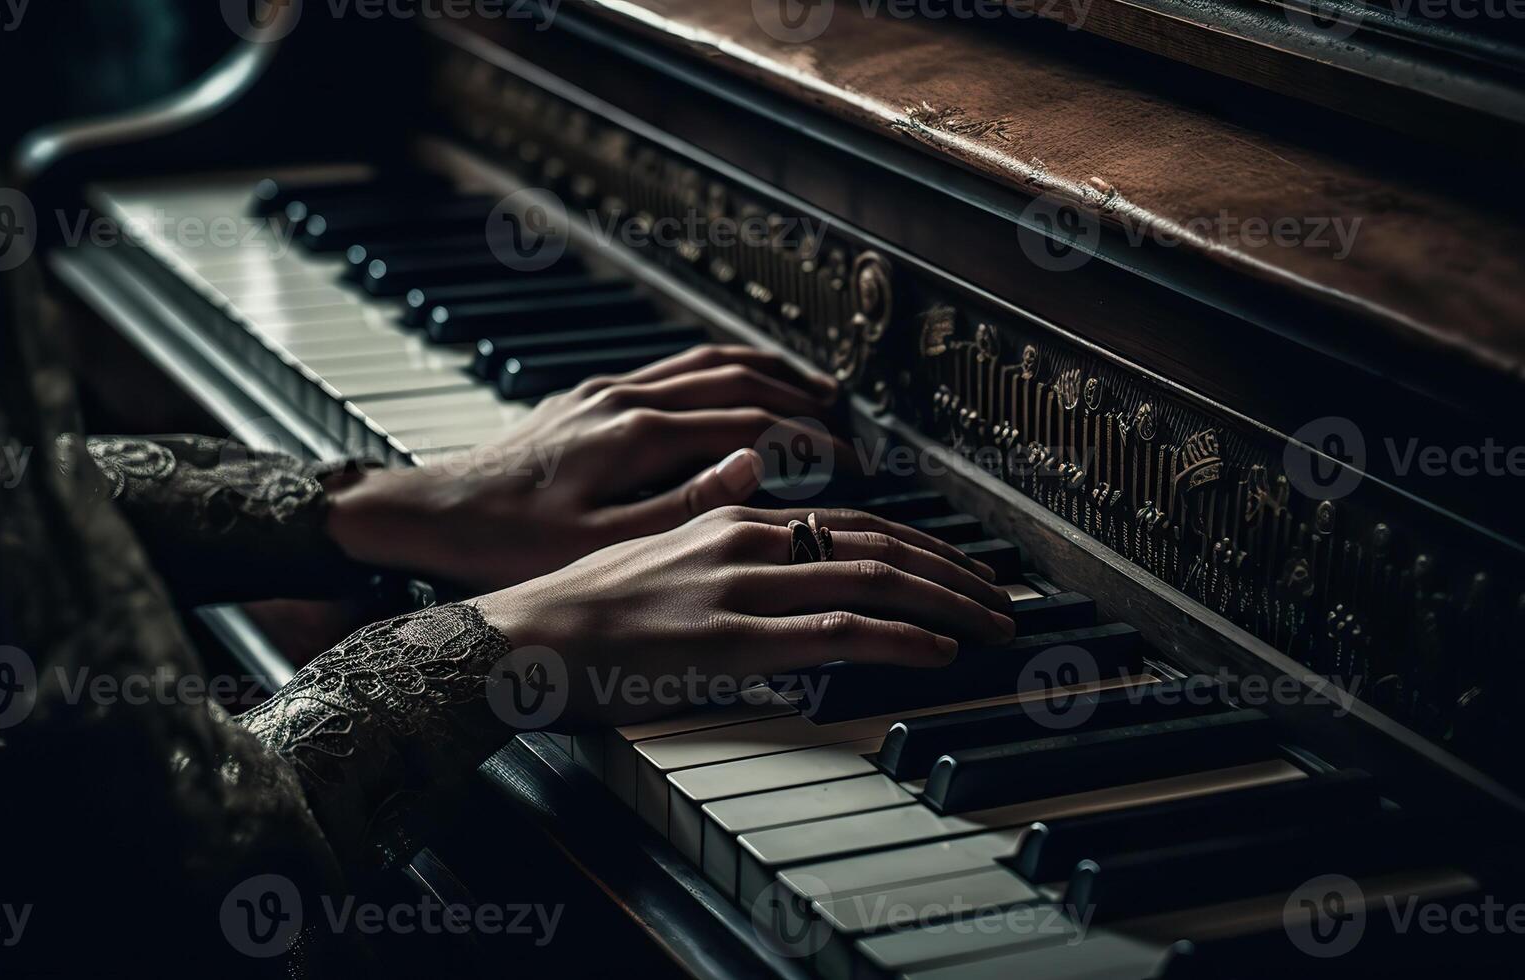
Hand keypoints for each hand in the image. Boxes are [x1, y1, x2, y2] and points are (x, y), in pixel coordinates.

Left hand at [324, 345, 845, 592]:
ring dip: (770, 372)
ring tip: (813, 390)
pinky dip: (722, 369)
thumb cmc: (507, 542)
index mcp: (640, 437)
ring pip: (709, 363)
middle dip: (805, 400)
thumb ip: (687, 505)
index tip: (853, 465)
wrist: (429, 515)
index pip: (754, 429)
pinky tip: (734, 384)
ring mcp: (607, 393)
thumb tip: (757, 468)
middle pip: (742, 382)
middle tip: (850, 425)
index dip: (814, 446)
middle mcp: (627, 401)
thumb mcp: (602, 541)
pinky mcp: (587, 398)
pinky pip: (674, 366)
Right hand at [474, 506, 1015, 725]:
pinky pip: (837, 631)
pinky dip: (901, 637)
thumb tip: (784, 557)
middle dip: (957, 573)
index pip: (856, 522)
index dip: (925, 547)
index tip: (966, 573)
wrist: (519, 636)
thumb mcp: (665, 559)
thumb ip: (728, 553)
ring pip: (874, 579)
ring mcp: (740, 588)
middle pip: (882, 543)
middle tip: (1005, 601)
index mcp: (733, 517)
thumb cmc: (581, 608)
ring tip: (994, 626)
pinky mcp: (731, 640)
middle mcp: (746, 539)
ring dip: (949, 604)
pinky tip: (940, 650)